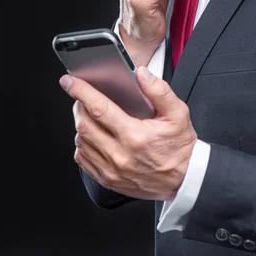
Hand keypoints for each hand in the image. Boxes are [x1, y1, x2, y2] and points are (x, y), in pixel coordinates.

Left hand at [60, 66, 197, 200]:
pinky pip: (84, 161)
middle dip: (78, 106)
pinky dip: (82, 145)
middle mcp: (120, 155)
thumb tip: (141, 74)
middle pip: (84, 125)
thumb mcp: (178, 113)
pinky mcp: (109, 181)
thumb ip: (159, 91)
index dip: (81, 92)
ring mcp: (112, 171)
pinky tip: (91, 136)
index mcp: (135, 136)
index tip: (70, 81)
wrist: (186, 179)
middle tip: (81, 96)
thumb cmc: (181, 146)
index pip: (99, 108)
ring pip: (82, 143)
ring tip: (89, 114)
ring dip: (80, 125)